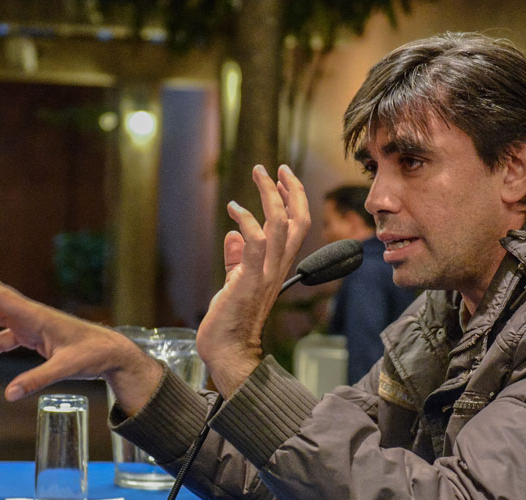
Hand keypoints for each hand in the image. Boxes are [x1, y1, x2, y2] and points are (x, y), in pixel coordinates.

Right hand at [0, 271, 160, 412]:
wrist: (110, 353)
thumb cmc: (93, 354)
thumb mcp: (67, 368)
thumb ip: (38, 379)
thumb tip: (9, 394)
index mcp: (36, 316)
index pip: (0, 297)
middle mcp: (30, 315)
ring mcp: (30, 324)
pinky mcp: (33, 336)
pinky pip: (3, 338)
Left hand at [197, 165, 310, 395]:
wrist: (227, 351)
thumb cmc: (229, 321)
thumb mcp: (234, 282)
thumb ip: (236, 258)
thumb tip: (234, 235)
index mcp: (277, 267)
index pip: (296, 227)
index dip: (293, 200)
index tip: (283, 177)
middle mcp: (277, 268)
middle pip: (297, 221)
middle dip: (290, 190)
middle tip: (276, 168)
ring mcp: (265, 274)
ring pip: (280, 226)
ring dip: (270, 196)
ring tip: (259, 174)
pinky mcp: (249, 280)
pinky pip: (255, 242)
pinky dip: (248, 220)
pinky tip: (235, 208)